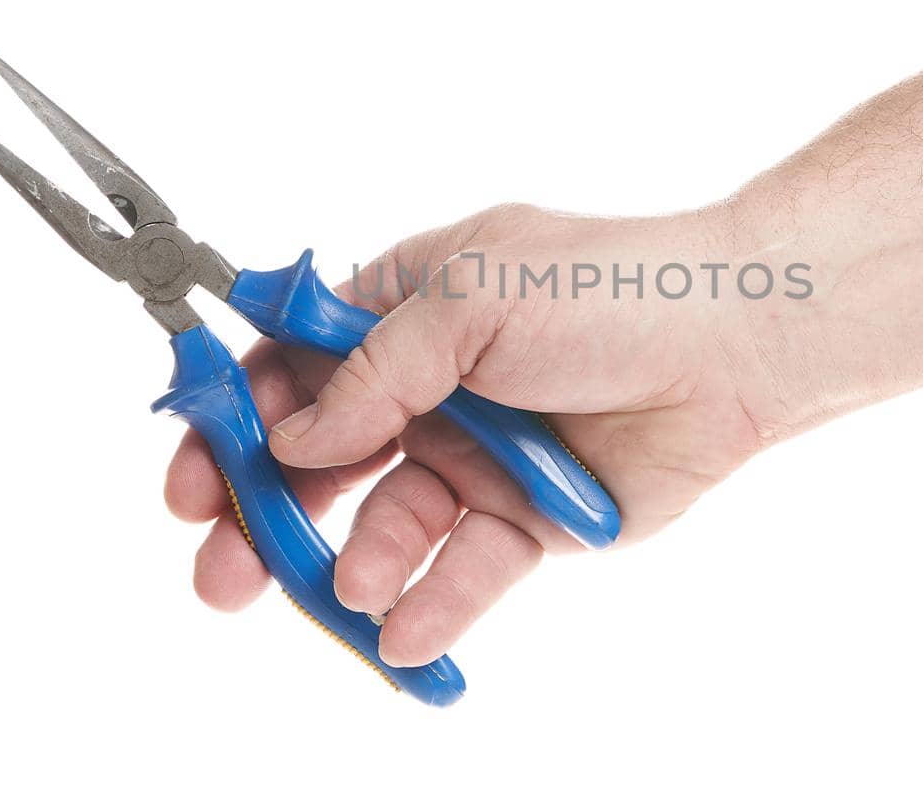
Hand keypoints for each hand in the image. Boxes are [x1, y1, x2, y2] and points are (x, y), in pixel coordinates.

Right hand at [163, 202, 770, 666]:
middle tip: (219, 566)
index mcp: (403, 313)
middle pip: (319, 460)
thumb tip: (290, 436)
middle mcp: (429, 389)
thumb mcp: (468, 300)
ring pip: (386, 526)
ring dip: (350, 563)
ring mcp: (476, 457)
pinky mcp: (526, 520)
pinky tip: (406, 632)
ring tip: (344, 588)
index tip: (191, 471)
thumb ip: (372, 374)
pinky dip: (432, 605)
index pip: (291, 367)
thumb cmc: (607, 288)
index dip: (234, 418)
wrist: (732, 343)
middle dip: (262, 513)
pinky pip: (465, 571)